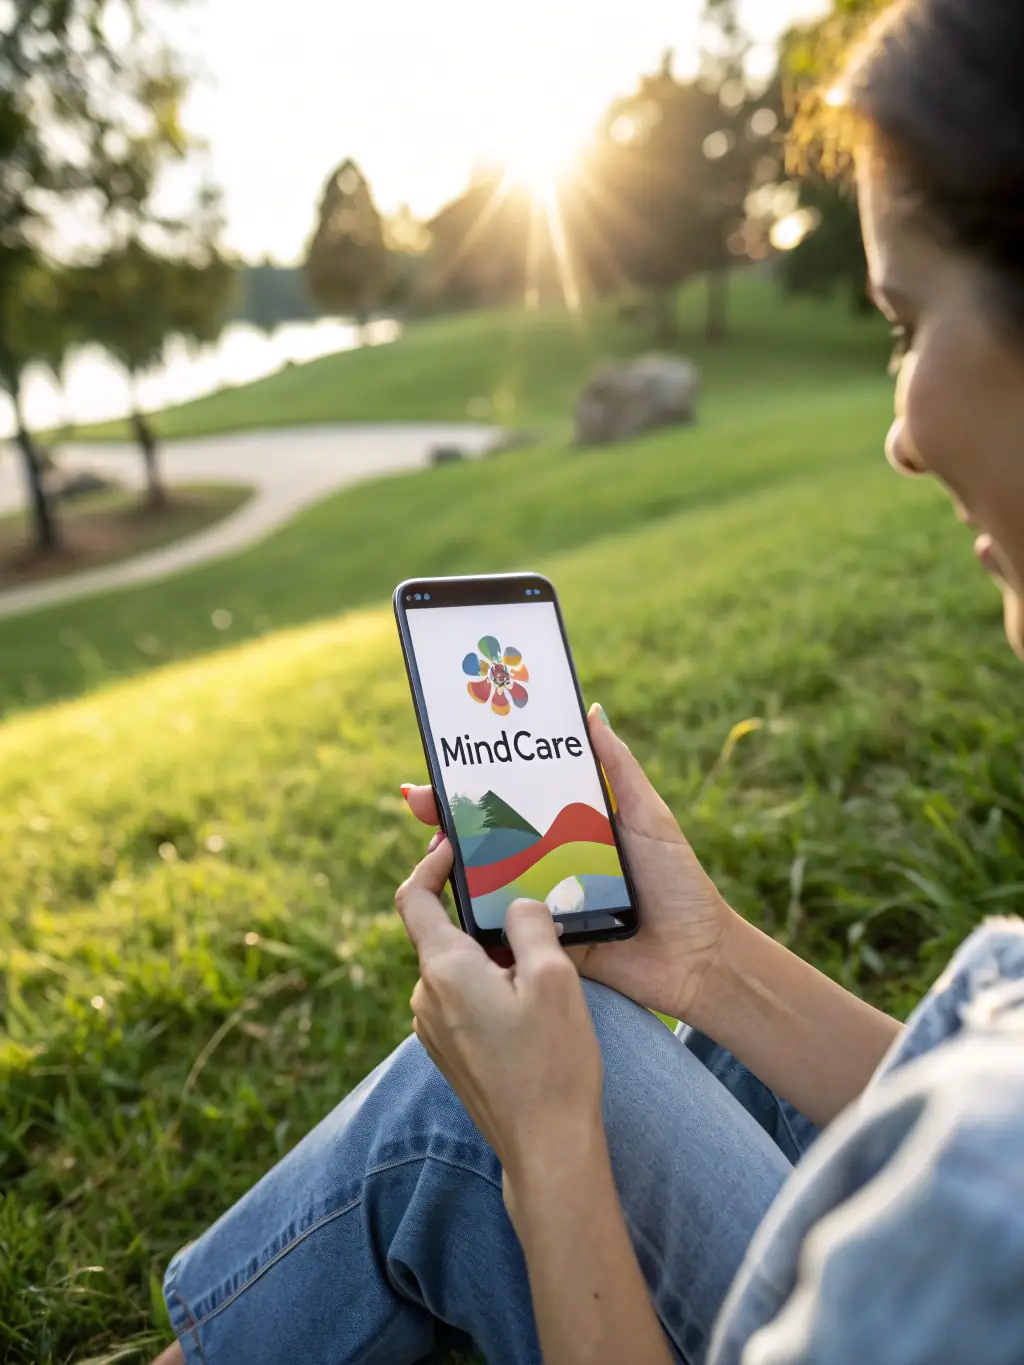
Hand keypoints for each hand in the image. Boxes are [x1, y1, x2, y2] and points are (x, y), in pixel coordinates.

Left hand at [395, 839, 605, 1180]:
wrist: (547, 1148)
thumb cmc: (553, 1064)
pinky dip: (490, 982)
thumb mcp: (554, 978)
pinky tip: (531, 995)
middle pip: (441, 931)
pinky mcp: (451, 1051)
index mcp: (443, 970)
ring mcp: (435, 1028)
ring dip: (489, 950)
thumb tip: (516, 904)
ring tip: (538, 948)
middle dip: (478, 910)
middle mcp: (426, 997)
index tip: (456, 845)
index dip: (430, 863)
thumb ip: (530, 923)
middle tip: (523, 893)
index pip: (413, 898)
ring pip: (457, 966)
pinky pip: (464, 997)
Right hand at [402, 705, 730, 1024]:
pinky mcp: (542, 941)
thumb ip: (619, 769)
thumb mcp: (649, 817)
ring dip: (454, 863)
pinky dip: (475, 914)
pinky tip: (451, 897)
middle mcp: (550, 860)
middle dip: (449, 817)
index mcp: (571, 826)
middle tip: (418, 801)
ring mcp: (542, 901)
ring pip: (488, 878)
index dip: (479, 781)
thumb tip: (591, 711)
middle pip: (489, 835)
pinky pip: (503, 925)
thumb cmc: (678, 883)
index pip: (516, 796)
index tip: (445, 762)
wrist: (697, 958)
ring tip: (432, 844)